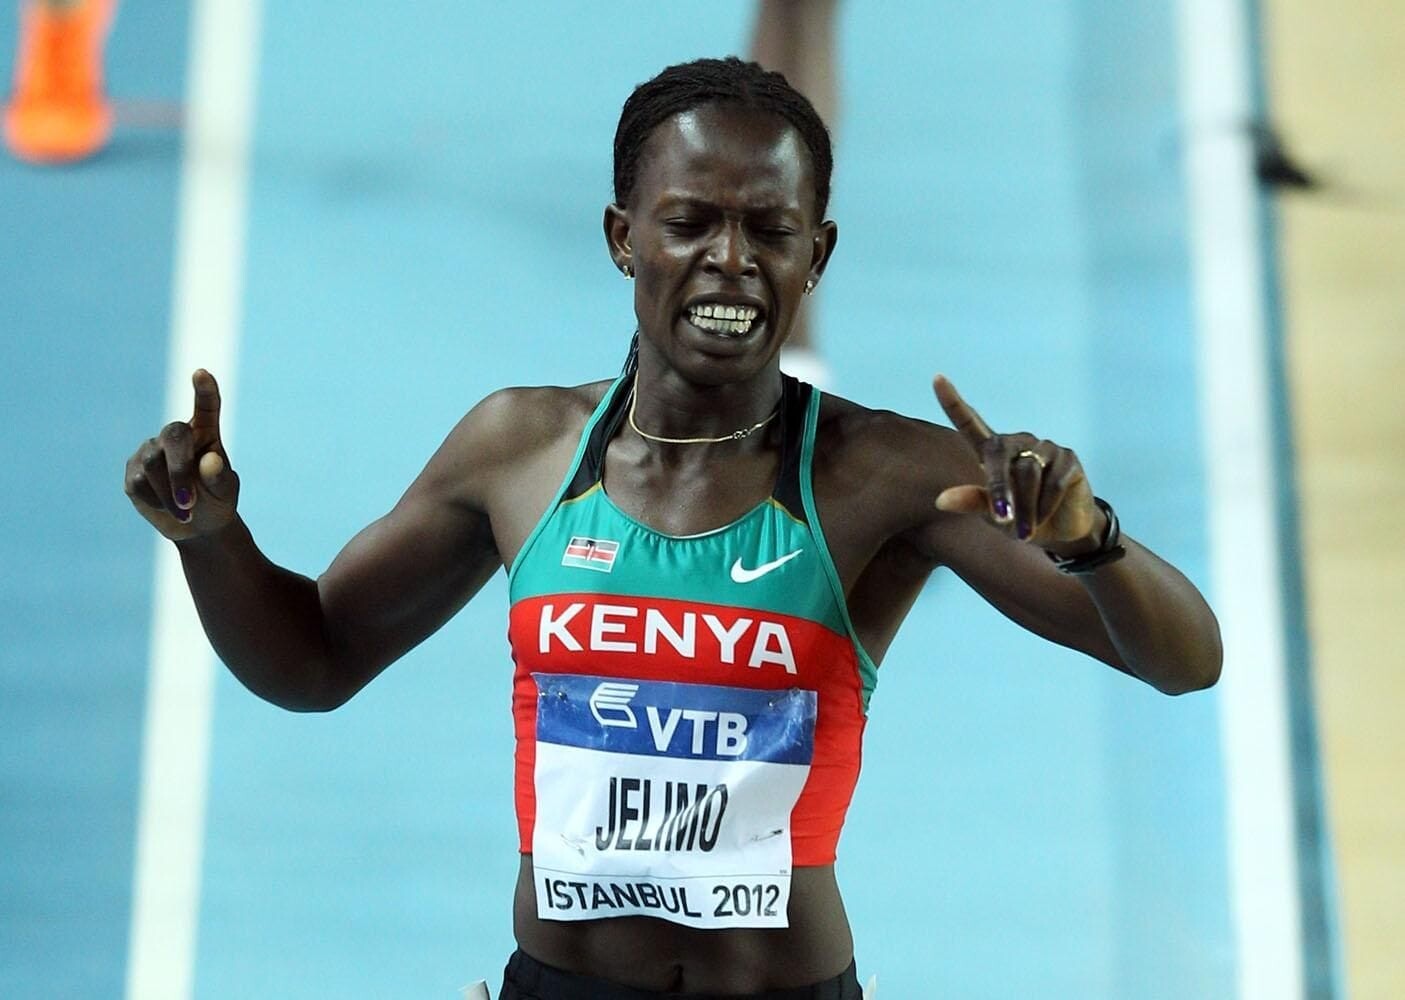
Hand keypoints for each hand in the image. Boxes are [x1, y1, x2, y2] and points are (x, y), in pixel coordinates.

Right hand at [124, 369, 239, 540]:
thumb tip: (209, 460)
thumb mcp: (225, 492)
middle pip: (173, 437)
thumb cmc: (216, 501)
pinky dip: (157, 501)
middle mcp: (175, 436)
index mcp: (205, 433)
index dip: (204, 390)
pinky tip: (169, 510)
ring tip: (187, 513)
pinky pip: (139, 483)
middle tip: (190, 502)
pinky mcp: (133, 472)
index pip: (206, 407)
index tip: (201, 373)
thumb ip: (219, 477)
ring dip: (170, 493)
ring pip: (152, 465)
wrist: (196, 527)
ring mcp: (151, 451)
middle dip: (179, 470)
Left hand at [932, 374, 1099, 549]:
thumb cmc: (1021, 521)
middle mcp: (1017, 443)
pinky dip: (1046, 505)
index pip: (970, 423)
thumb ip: (971, 503)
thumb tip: (940, 501)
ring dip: (1026, 507)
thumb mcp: (994, 517)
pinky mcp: (1067, 457)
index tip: (937, 378)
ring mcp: (1044, 447)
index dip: (953, 402)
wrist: (1063, 532)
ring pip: (1026, 473)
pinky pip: (1052, 481)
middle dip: (998, 488)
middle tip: (1001, 517)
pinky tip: (1046, 516)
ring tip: (1026, 530)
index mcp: (992, 453)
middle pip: (998, 454)